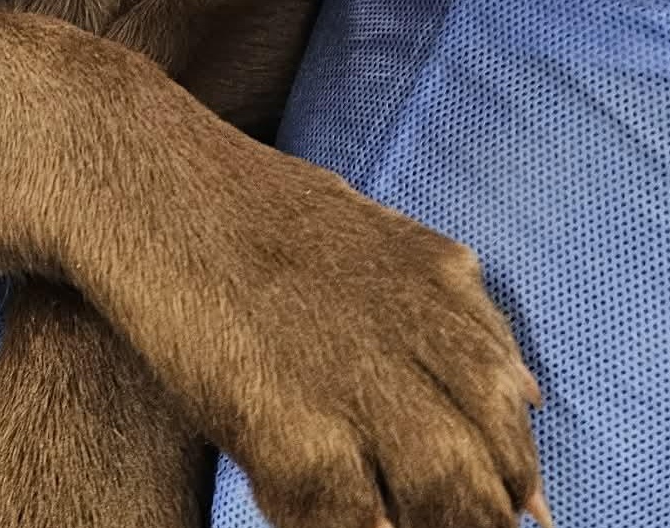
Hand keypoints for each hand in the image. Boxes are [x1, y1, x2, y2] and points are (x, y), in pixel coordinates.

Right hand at [100, 147, 545, 527]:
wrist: (141, 176)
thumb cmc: (238, 211)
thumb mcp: (368, 234)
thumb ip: (444, 305)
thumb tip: (527, 390)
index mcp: (439, 284)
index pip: (512, 406)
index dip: (506, 470)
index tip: (496, 506)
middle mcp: (420, 333)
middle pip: (499, 465)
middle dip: (483, 511)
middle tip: (429, 517)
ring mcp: (362, 383)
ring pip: (458, 506)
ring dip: (434, 524)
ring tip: (383, 515)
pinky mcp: (296, 430)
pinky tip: (345, 518)